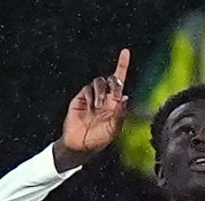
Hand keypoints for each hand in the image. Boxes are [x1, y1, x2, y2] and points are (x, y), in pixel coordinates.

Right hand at [52, 49, 129, 171]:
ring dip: (101, 92)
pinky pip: (87, 89)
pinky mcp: (80, 98)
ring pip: (99, 81)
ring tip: (99, 107)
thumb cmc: (99, 140)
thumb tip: (125, 97)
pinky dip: (90, 97)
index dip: (122, 65)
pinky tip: (89, 109)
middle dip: (114, 83)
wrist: (79, 145)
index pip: (120, 81)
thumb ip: (120, 114)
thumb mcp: (113, 130)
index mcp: (115, 104)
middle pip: (111, 79)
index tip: (125, 52)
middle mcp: (105, 98)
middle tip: (114, 96)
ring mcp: (92, 97)